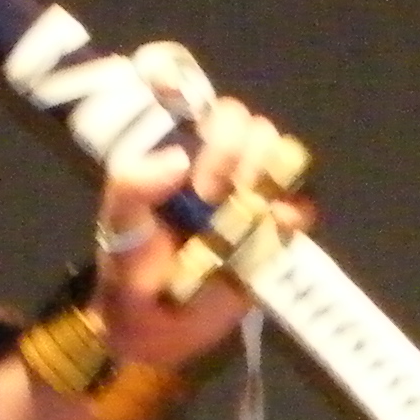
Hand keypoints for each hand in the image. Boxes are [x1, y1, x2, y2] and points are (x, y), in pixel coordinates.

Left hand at [89, 40, 313, 371]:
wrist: (154, 330)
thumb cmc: (131, 269)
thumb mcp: (117, 226)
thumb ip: (131, 185)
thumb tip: (177, 159)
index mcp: (175, 151)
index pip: (192, 98)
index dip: (188, 88)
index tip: (182, 113)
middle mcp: (215, 163)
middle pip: (244, 121)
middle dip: (229, 149)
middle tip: (206, 191)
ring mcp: (249, 194)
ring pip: (279, 153)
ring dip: (263, 173)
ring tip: (238, 208)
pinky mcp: (276, 229)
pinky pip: (303, 202)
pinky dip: (295, 208)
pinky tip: (274, 224)